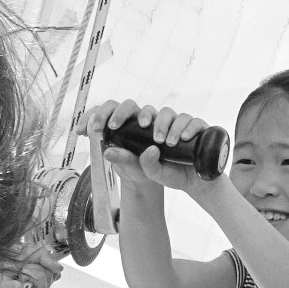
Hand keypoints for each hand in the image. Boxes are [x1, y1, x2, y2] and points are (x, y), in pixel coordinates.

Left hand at [0, 244, 63, 287]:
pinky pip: (43, 285)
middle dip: (36, 264)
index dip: (47, 261)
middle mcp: (37, 286)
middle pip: (52, 271)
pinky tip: (20, 284)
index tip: (34, 259)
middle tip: (19, 269)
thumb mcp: (22, 253)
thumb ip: (43, 256)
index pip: (53, 268)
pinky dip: (31, 279)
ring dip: (31, 271)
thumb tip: (60, 269)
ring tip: (17, 277)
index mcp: (33, 274)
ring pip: (48, 276)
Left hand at [84, 100, 207, 194]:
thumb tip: (109, 151)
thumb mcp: (136, 169)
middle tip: (127, 127)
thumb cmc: (159, 171)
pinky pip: (190, 120)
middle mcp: (152, 122)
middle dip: (129, 113)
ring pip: (166, 112)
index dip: (103, 114)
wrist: (186, 180)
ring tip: (161, 142)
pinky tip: (182, 139)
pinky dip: (186, 128)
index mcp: (135, 128)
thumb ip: (123, 160)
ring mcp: (172, 123)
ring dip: (161, 124)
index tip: (96, 128)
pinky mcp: (192, 128)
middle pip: (138, 106)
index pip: (117, 111)